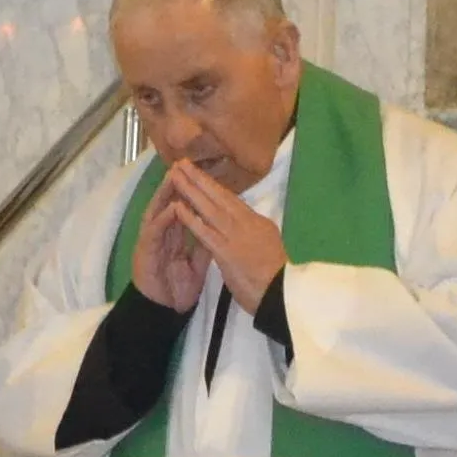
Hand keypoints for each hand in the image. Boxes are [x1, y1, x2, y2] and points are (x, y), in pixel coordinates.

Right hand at [130, 173, 211, 312]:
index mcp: (175, 234)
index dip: (193, 192)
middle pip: (169, 202)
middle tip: (186, 164)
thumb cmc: (177, 288)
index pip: (184, 208)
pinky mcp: (145, 251)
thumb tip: (220, 229)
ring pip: (158, 211)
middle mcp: (162, 233)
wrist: (163, 311)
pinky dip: (163, 218)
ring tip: (175, 176)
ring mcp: (152, 240)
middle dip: (177, 184)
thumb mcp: (197, 263)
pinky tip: (172, 207)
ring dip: (165, 194)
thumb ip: (205, 245)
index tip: (205, 175)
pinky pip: (154, 231)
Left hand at [168, 161, 286, 312]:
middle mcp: (247, 223)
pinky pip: (204, 232)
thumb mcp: (269, 246)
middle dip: (199, 179)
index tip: (198, 173)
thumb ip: (254, 234)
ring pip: (209, 208)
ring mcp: (236, 236)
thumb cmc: (277, 277)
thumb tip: (246, 226)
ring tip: (175, 175)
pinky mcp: (226, 251)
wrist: (282, 293)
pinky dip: (190, 218)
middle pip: (219, 196)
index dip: (213, 185)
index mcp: (258, 222)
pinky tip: (177, 207)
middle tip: (181, 163)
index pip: (231, 200)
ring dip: (190, 190)